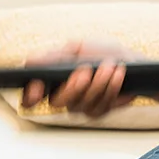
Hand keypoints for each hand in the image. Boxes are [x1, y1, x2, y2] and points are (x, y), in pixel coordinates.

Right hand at [19, 39, 144, 117]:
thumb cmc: (100, 52)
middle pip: (57, 102)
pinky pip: (102, 105)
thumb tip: (31, 60)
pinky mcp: (99, 111)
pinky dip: (112, 87)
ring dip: (98, 83)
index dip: (29, 95)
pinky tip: (118, 74)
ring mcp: (80, 107)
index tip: (37, 88)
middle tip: (85, 70)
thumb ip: (56, 55)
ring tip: (109, 65)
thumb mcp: (77, 47)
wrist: (128, 59)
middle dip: (73, 86)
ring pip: (82, 103)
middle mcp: (63, 97)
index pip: (30, 97)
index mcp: (51, 82)